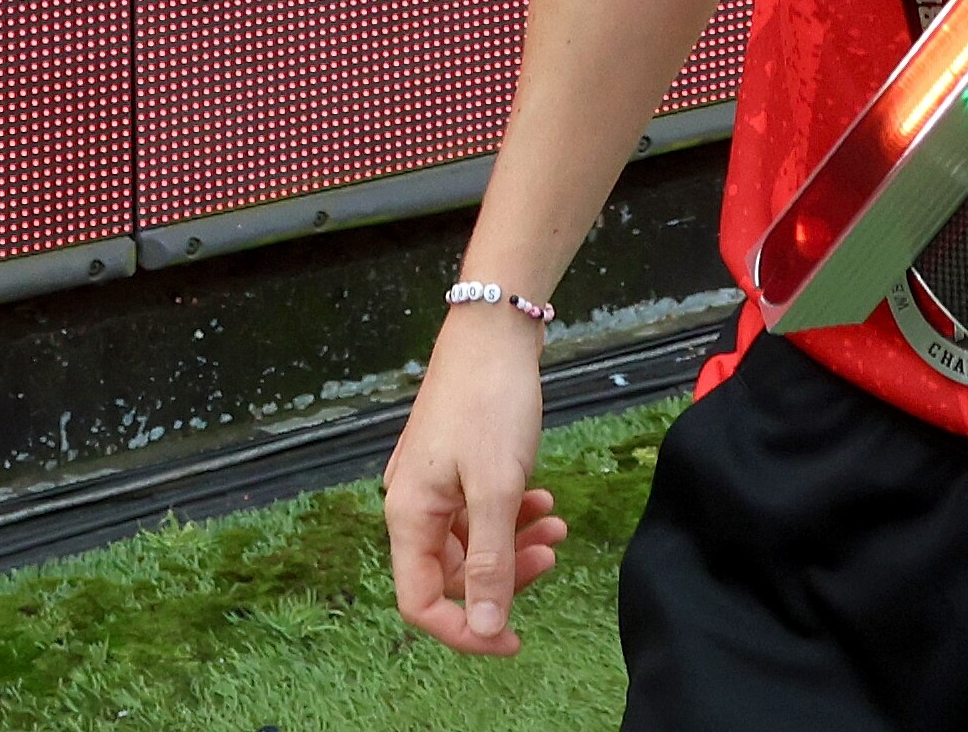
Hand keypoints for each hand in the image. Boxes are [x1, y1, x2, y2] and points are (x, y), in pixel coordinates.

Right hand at [385, 309, 564, 655]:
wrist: (494, 328)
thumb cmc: (490, 404)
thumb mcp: (497, 488)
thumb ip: (491, 564)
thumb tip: (487, 632)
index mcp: (409, 516)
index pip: (422, 602)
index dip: (466, 631)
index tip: (514, 638)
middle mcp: (412, 505)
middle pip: (450, 575)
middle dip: (503, 578)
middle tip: (551, 556)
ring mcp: (433, 483)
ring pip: (471, 542)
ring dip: (514, 544)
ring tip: (558, 526)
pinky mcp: (454, 464)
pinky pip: (479, 511)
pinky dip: (511, 514)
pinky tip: (544, 499)